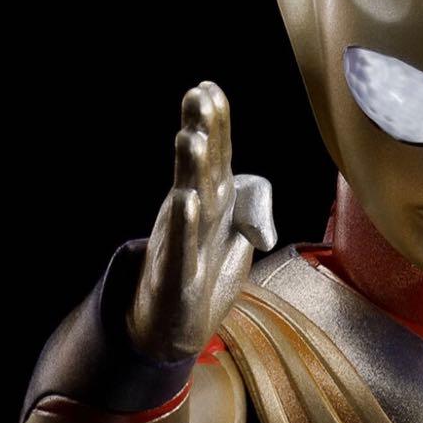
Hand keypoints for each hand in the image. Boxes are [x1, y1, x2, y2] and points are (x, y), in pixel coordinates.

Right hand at [128, 81, 276, 360]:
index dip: (216, 127)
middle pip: (202, 172)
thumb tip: (252, 180)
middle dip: (202, 134)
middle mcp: (194, 221)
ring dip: (191, 173)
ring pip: (191, 204)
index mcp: (211, 208)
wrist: (170, 334)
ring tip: (191, 139)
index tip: (210, 88)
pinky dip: (185, 227)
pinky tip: (185, 201)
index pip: (217, 161)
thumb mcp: (234, 240)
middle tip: (197, 94)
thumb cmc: (204, 280)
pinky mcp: (180, 282)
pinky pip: (183, 250)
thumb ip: (247, 208)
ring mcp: (185, 248)